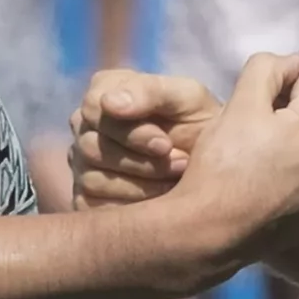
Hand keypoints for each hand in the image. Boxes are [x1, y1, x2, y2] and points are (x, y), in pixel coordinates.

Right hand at [68, 70, 221, 208]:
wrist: (217, 164)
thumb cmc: (200, 122)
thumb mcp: (186, 98)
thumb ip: (150, 92)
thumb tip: (108, 103)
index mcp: (104, 91)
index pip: (93, 107)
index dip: (129, 131)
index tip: (165, 144)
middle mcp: (86, 127)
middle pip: (91, 147)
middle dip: (140, 161)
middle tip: (180, 165)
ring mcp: (82, 163)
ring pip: (93, 179)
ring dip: (141, 185)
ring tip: (174, 180)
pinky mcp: (86, 198)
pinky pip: (95, 207)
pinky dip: (132, 206)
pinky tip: (158, 201)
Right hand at [165, 53, 298, 264]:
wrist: (209, 235)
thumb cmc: (221, 167)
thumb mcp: (240, 105)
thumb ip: (269, 69)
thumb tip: (296, 59)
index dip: (279, 81)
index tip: (252, 104)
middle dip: (286, 116)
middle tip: (247, 137)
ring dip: (290, 146)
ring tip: (254, 165)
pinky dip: (292, 177)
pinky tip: (262, 187)